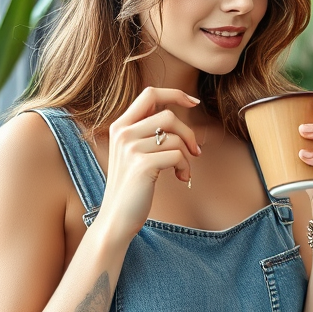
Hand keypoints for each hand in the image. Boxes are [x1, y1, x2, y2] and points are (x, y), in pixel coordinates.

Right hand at [97, 87, 202, 241]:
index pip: (149, 94)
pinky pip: (177, 155)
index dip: (175, 94)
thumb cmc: (132, 187)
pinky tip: (181, 178)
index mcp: (120, 126)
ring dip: (187, 155)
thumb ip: (148, 133)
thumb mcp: (134, 153)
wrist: (117, 218)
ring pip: (174, 137)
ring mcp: (130, 148)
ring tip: (183, 170)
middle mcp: (123, 133)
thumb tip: (178, 117)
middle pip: (168, 115)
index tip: (193, 102)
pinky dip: (185, 167)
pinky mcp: (141, 165)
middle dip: (188, 133)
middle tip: (195, 152)